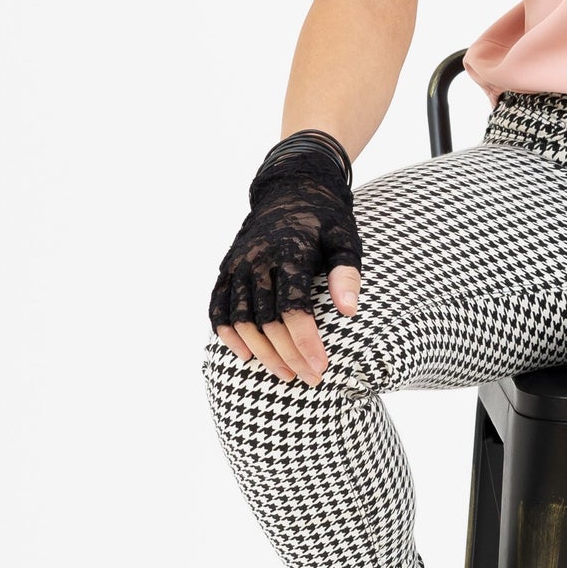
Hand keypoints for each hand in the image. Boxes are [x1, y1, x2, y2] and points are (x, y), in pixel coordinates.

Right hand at [210, 138, 363, 384]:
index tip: (322, 368)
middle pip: (266, 319)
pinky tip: (246, 356)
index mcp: (289, 252)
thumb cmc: (326, 220)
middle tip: (310, 379)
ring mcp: (237, 264)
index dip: (306, 342)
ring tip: (284, 374)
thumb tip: (349, 311)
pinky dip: (227, 334)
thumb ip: (346, 274)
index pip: (294, 307)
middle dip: (288, 355)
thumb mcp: (345, 240)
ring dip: (260, 352)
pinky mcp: (226, 268)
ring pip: (240, 318)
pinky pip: (217, 306)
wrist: (292, 188)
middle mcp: (257, 259)